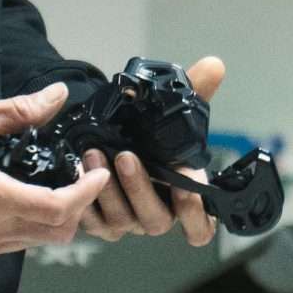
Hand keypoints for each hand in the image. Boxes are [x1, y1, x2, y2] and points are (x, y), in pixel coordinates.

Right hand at [0, 83, 113, 260]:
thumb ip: (17, 110)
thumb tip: (57, 97)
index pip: (60, 209)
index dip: (88, 192)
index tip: (98, 170)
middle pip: (58, 232)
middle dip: (79, 205)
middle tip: (82, 173)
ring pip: (39, 241)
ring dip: (58, 216)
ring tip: (60, 182)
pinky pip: (18, 243)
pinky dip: (34, 224)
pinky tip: (29, 195)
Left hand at [81, 57, 225, 248]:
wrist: (113, 134)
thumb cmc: (150, 131)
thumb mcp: (173, 109)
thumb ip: (196, 90)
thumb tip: (215, 65)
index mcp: (182, 197)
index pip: (200, 227)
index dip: (195, 214)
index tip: (184, 184)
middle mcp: (156, 213)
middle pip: (155, 220)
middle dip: (140, 188)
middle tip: (126, 156)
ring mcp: (127, 221)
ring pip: (120, 220)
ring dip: (107, 188)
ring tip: (94, 153)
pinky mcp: (99, 221)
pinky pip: (91, 221)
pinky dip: (84, 199)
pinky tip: (77, 171)